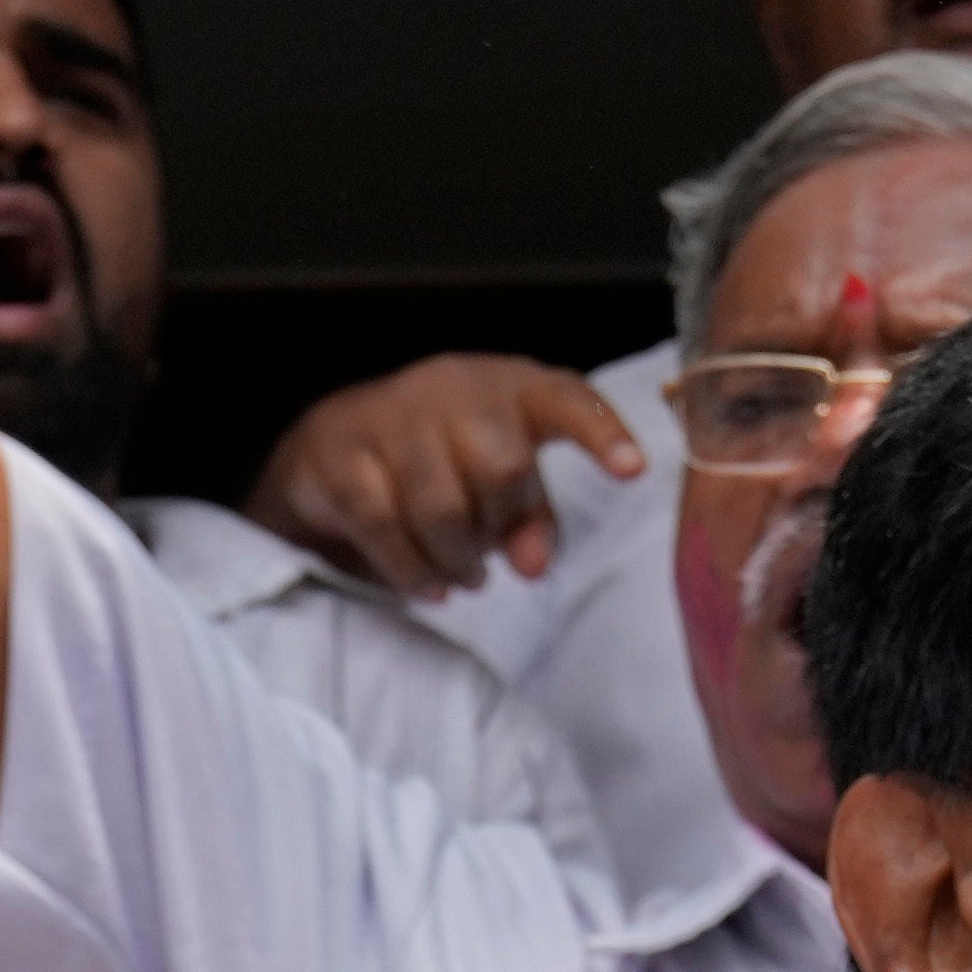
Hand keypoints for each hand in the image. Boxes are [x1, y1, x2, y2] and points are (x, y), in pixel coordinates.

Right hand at [249, 353, 644, 596]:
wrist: (336, 441)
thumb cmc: (443, 460)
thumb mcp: (501, 484)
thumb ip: (530, 519)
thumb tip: (533, 566)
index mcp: (513, 388)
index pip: (568, 400)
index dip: (602, 434)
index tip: (634, 470)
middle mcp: (454, 387)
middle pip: (501, 466)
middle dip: (498, 526)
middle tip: (487, 554)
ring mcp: (392, 413)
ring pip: (440, 505)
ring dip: (456, 560)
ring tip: (461, 577)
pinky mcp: (343, 453)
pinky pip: (383, 525)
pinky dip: (411, 569)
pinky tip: (427, 585)